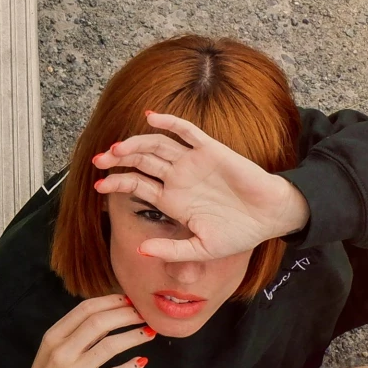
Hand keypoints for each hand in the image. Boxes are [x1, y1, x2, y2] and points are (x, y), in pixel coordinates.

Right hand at [7, 296, 151, 367]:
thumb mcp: (53, 350)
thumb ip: (77, 334)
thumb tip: (111, 316)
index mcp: (54, 336)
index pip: (85, 309)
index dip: (111, 301)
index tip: (129, 299)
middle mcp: (62, 351)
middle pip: (99, 322)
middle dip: (127, 314)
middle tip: (145, 314)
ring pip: (109, 346)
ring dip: (134, 336)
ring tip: (149, 332)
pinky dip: (130, 367)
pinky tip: (142, 360)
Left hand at [91, 112, 307, 262]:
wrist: (270, 217)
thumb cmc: (238, 234)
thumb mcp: (201, 249)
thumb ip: (171, 250)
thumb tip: (140, 251)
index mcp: (173, 200)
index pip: (137, 186)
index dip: (116, 185)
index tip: (97, 189)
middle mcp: (178, 178)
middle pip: (141, 161)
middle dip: (117, 159)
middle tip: (98, 161)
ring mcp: (193, 162)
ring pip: (157, 145)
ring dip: (135, 143)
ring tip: (117, 147)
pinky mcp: (211, 150)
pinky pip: (187, 132)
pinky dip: (168, 122)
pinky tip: (151, 117)